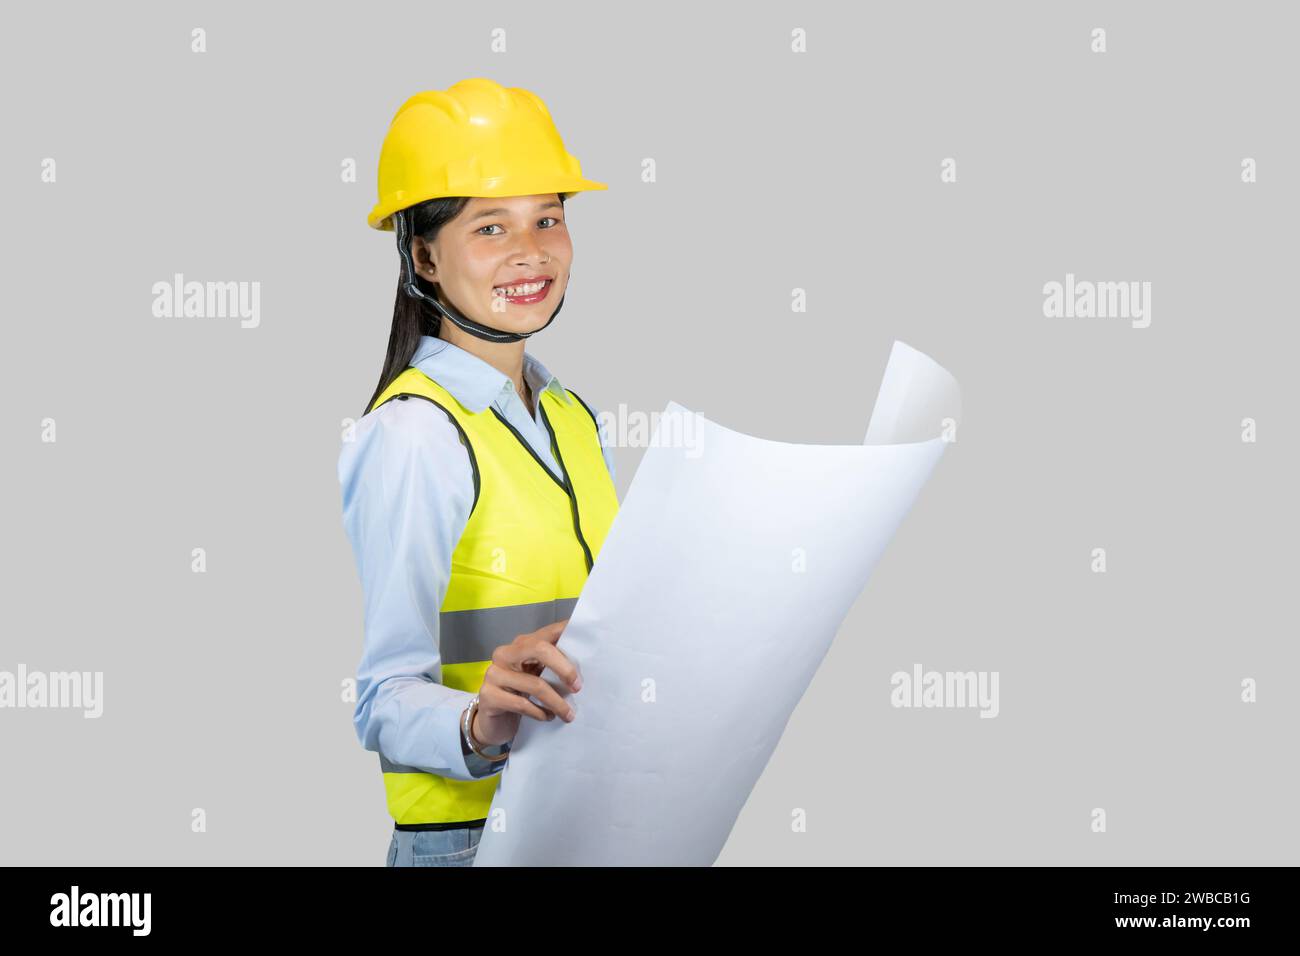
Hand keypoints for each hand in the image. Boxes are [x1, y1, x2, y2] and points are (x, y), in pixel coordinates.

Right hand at [468, 619, 582, 747]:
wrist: (493, 724)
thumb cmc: (520, 697)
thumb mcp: (537, 678)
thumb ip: (552, 668)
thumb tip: (584, 667)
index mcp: (520, 645)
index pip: (547, 633)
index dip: (566, 632)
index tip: (588, 639)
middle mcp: (505, 654)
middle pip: (539, 649)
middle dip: (564, 667)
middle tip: (578, 687)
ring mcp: (494, 674)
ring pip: (534, 684)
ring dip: (556, 702)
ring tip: (569, 714)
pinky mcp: (488, 696)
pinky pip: (522, 704)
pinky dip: (540, 712)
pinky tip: (548, 717)